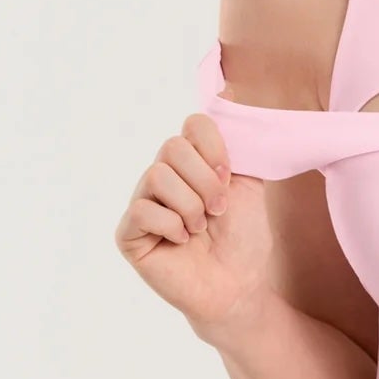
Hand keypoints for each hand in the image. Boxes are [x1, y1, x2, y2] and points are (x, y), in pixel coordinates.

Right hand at [114, 112, 274, 330]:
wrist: (238, 285)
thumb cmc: (244, 238)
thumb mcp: (249, 183)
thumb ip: (239, 143)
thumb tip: (229, 92)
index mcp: (191, 162)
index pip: (192, 125)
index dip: (213, 147)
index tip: (229, 176)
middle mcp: (162, 176)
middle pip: (172, 148)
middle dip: (205, 181)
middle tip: (218, 210)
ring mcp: (142, 203)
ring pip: (157, 175)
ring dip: (191, 206)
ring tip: (200, 229)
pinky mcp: (128, 232)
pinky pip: (142, 209)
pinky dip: (171, 226)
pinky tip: (181, 242)